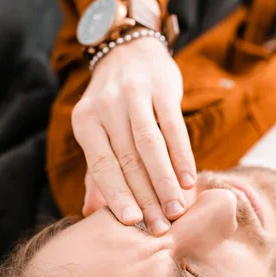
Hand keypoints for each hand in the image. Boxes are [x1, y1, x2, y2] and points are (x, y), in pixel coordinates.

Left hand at [72, 35, 195, 234]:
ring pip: (150, 146)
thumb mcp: (97, 129)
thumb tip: (89, 212)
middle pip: (127, 161)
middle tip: (162, 227)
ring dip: (165, 181)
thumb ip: (95, 170)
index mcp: (86, 122)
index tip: (133, 224)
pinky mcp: (161, 88)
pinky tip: (190, 179)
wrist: (129, 49)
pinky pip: (173, 127)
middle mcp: (106, 108)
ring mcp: (133, 96)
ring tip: (177, 209)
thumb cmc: (113, 101)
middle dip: (146, 197)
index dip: (117, 196)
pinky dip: (182, 155)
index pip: (101, 166)